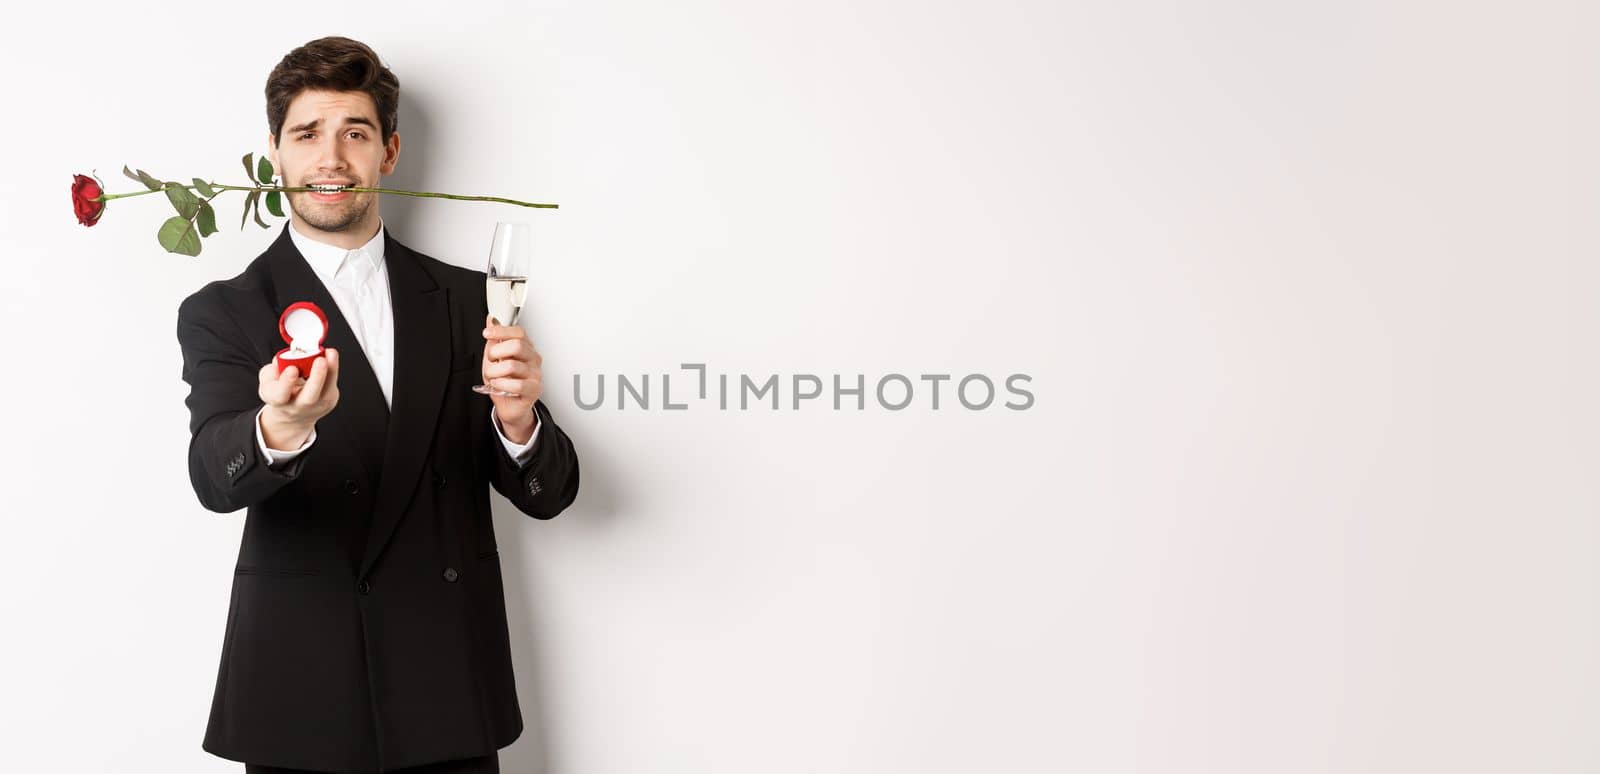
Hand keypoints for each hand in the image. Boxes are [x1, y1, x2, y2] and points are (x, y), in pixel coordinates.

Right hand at [257, 348, 340, 447]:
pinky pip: (332, 384)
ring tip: (331, 353)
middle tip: (320, 360)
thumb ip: (273, 369)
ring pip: (327, 391)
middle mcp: (297, 406)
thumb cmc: (279, 391)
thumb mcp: (268, 379)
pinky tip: (331, 356)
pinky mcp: (329, 401)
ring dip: (331, 370)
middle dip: (316, 377)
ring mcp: (316, 406)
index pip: (280, 395)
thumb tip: (285, 358)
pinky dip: (333, 369)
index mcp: (277, 400)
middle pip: (310, 397)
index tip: (292, 369)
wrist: (293, 413)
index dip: (286, 382)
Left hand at [483, 314, 541, 441]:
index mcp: (526, 348)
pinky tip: (498, 385)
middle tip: (491, 361)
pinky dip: (502, 384)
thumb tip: (492, 320)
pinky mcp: (534, 389)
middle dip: (496, 353)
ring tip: (493, 377)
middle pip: (517, 345)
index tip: (487, 333)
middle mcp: (533, 359)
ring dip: (495, 372)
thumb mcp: (494, 359)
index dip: (501, 331)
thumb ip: (494, 340)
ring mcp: (535, 374)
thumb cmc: (503, 382)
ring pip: (512, 365)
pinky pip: (517, 384)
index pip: (518, 332)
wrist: (509, 406)